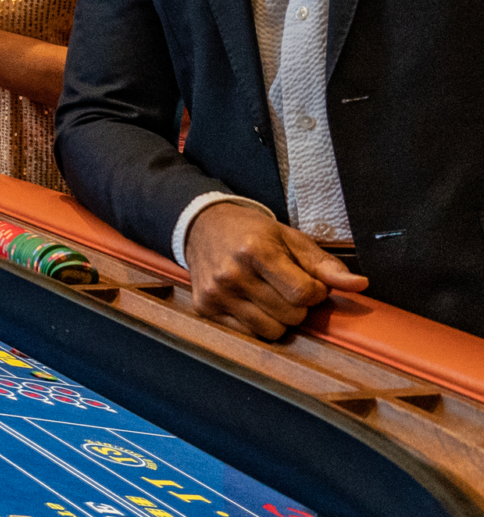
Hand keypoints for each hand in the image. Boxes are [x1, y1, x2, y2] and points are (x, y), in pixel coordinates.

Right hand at [185, 202, 368, 339]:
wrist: (202, 226)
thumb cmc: (252, 232)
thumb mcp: (291, 239)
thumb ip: (326, 265)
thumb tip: (360, 284)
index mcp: (255, 250)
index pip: (304, 293)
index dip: (316, 292)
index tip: (309, 282)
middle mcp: (232, 273)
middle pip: (290, 316)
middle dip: (297, 306)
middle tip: (286, 287)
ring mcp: (216, 293)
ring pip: (271, 331)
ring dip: (278, 319)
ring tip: (269, 296)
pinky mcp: (205, 308)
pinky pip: (248, 335)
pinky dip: (256, 324)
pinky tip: (251, 304)